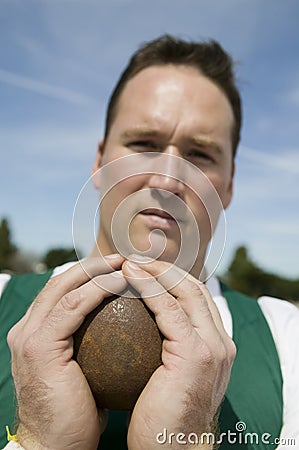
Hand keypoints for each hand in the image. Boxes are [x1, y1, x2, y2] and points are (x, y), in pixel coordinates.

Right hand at [7, 255, 126, 449]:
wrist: (56, 448)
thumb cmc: (77, 413)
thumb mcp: (85, 372)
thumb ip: (91, 346)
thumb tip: (123, 331)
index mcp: (36, 333)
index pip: (62, 292)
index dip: (89, 275)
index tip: (119, 268)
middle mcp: (26, 329)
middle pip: (60, 282)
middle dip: (93, 265)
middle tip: (123, 258)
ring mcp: (29, 336)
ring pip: (64, 287)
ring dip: (96, 271)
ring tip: (124, 264)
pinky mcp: (38, 347)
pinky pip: (72, 307)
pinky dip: (97, 290)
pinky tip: (121, 283)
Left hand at [121, 258, 235, 449]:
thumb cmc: (161, 416)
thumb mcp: (168, 376)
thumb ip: (165, 347)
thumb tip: (140, 327)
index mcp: (216, 344)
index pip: (196, 298)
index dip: (171, 278)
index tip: (145, 269)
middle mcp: (220, 341)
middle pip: (194, 287)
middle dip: (165, 267)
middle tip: (135, 258)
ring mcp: (213, 346)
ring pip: (186, 291)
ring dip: (157, 271)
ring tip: (130, 261)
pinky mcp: (197, 354)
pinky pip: (169, 309)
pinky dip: (149, 288)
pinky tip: (129, 277)